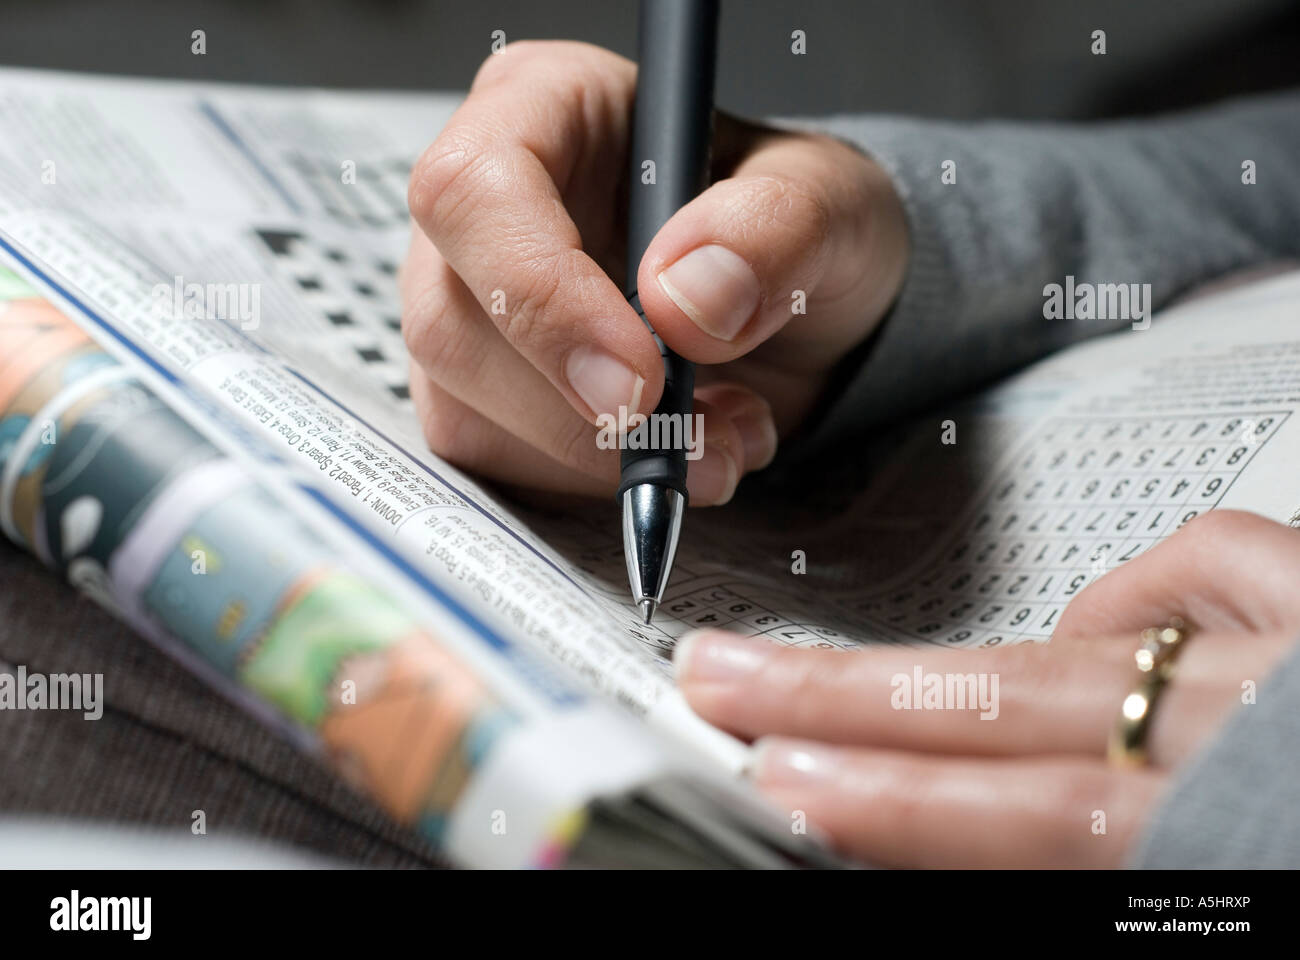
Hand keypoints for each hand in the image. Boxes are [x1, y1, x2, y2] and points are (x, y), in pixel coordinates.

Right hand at [401, 41, 907, 504]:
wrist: (798, 318)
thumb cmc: (792, 229)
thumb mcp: (830, 200)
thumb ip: (776, 228)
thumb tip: (686, 299)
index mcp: (543, 107)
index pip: (475, 193)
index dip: (544, 297)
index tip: (640, 381)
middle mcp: (483, 207)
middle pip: (453, 322)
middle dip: (579, 414)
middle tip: (701, 442)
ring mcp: (469, 304)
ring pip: (466, 407)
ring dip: (600, 459)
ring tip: (719, 438)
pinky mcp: (480, 390)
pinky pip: (498, 461)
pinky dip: (595, 483)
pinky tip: (678, 452)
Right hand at [676, 510, 1299, 865]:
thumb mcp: (1223, 901)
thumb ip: (1104, 868)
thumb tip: (973, 844)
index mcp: (1226, 843)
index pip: (1016, 818)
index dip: (879, 797)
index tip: (775, 778)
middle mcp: (1262, 738)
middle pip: (1013, 705)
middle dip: (848, 696)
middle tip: (733, 674)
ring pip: (1096, 627)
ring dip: (982, 659)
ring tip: (909, 691)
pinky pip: (1217, 564)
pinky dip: (1135, 596)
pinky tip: (1108, 631)